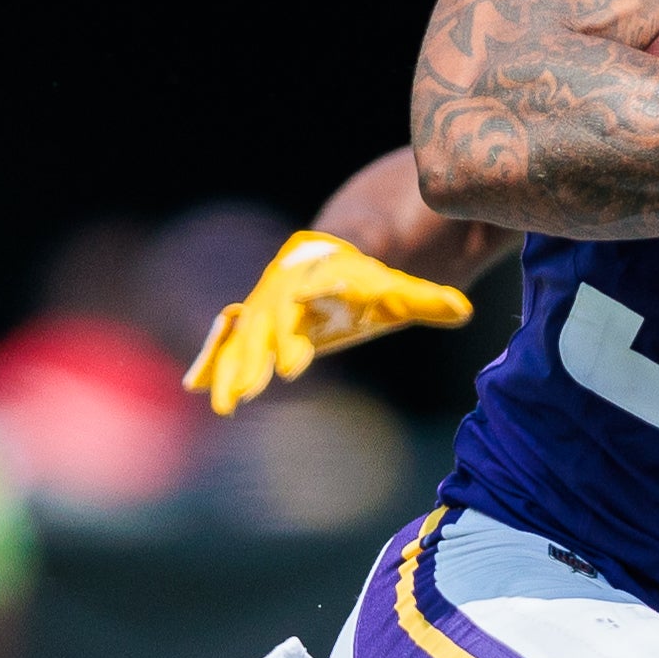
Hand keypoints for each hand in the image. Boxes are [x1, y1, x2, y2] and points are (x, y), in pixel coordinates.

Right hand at [187, 230, 477, 415]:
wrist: (328, 253)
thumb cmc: (367, 278)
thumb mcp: (396, 290)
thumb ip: (425, 300)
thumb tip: (463, 311)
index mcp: (321, 280)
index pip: (316, 299)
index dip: (306, 323)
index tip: (299, 357)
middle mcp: (286, 293)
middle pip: (271, 323)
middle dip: (262, 356)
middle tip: (256, 390)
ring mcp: (264, 307)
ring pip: (243, 338)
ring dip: (232, 368)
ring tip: (225, 404)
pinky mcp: (253, 323)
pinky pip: (228, 342)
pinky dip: (212, 360)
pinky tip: (196, 386)